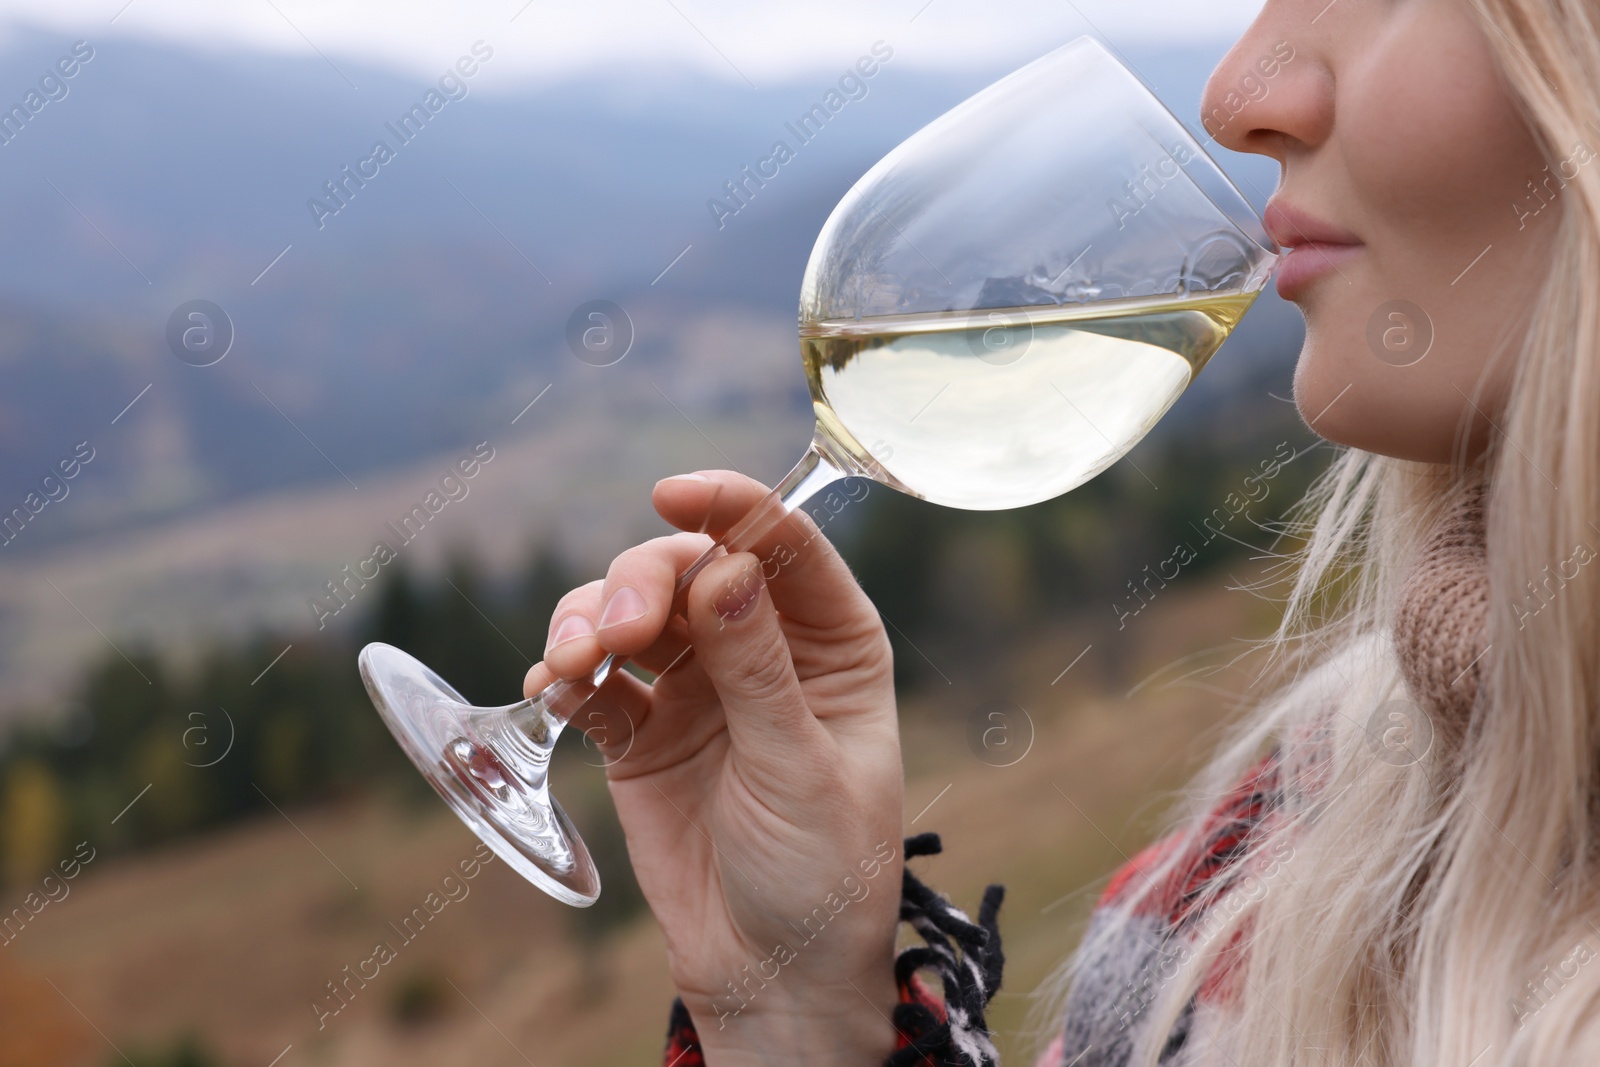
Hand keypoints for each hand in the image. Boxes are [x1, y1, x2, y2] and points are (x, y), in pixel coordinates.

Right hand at [524, 470, 904, 1062]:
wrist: (770, 969)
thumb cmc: (822, 871)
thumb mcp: (800, 770)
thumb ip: (758, 672)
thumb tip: (724, 567)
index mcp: (832, 644)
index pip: (783, 547)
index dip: (732, 506)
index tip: (675, 495)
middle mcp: (761, 648)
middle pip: (691, 568)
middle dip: (644, 582)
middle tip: (617, 632)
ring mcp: (697, 686)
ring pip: (633, 612)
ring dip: (592, 619)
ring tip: (573, 664)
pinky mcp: (640, 730)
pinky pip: (595, 678)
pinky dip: (567, 673)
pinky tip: (553, 690)